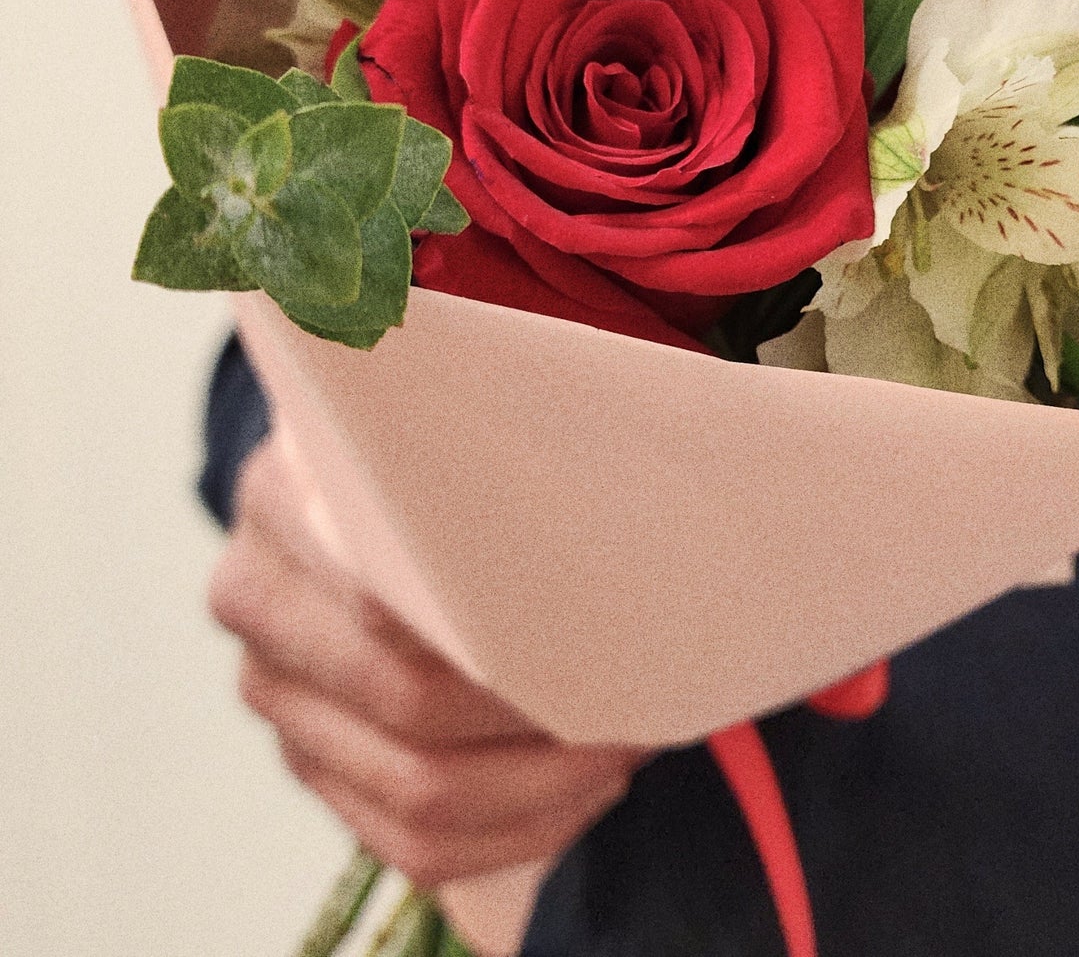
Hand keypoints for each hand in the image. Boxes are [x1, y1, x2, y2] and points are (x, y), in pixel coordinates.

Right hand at [210, 437, 644, 888]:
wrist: (353, 487)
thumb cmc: (424, 452)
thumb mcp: (436, 421)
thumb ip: (479, 441)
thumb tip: (604, 480)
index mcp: (283, 495)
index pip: (386, 581)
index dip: (495, 615)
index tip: (590, 612)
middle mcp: (258, 599)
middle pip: (407, 695)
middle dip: (537, 706)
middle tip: (633, 685)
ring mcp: (276, 695)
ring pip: (416, 788)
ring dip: (544, 782)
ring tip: (626, 739)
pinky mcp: (310, 766)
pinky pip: (414, 843)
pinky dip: (517, 829)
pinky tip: (586, 788)